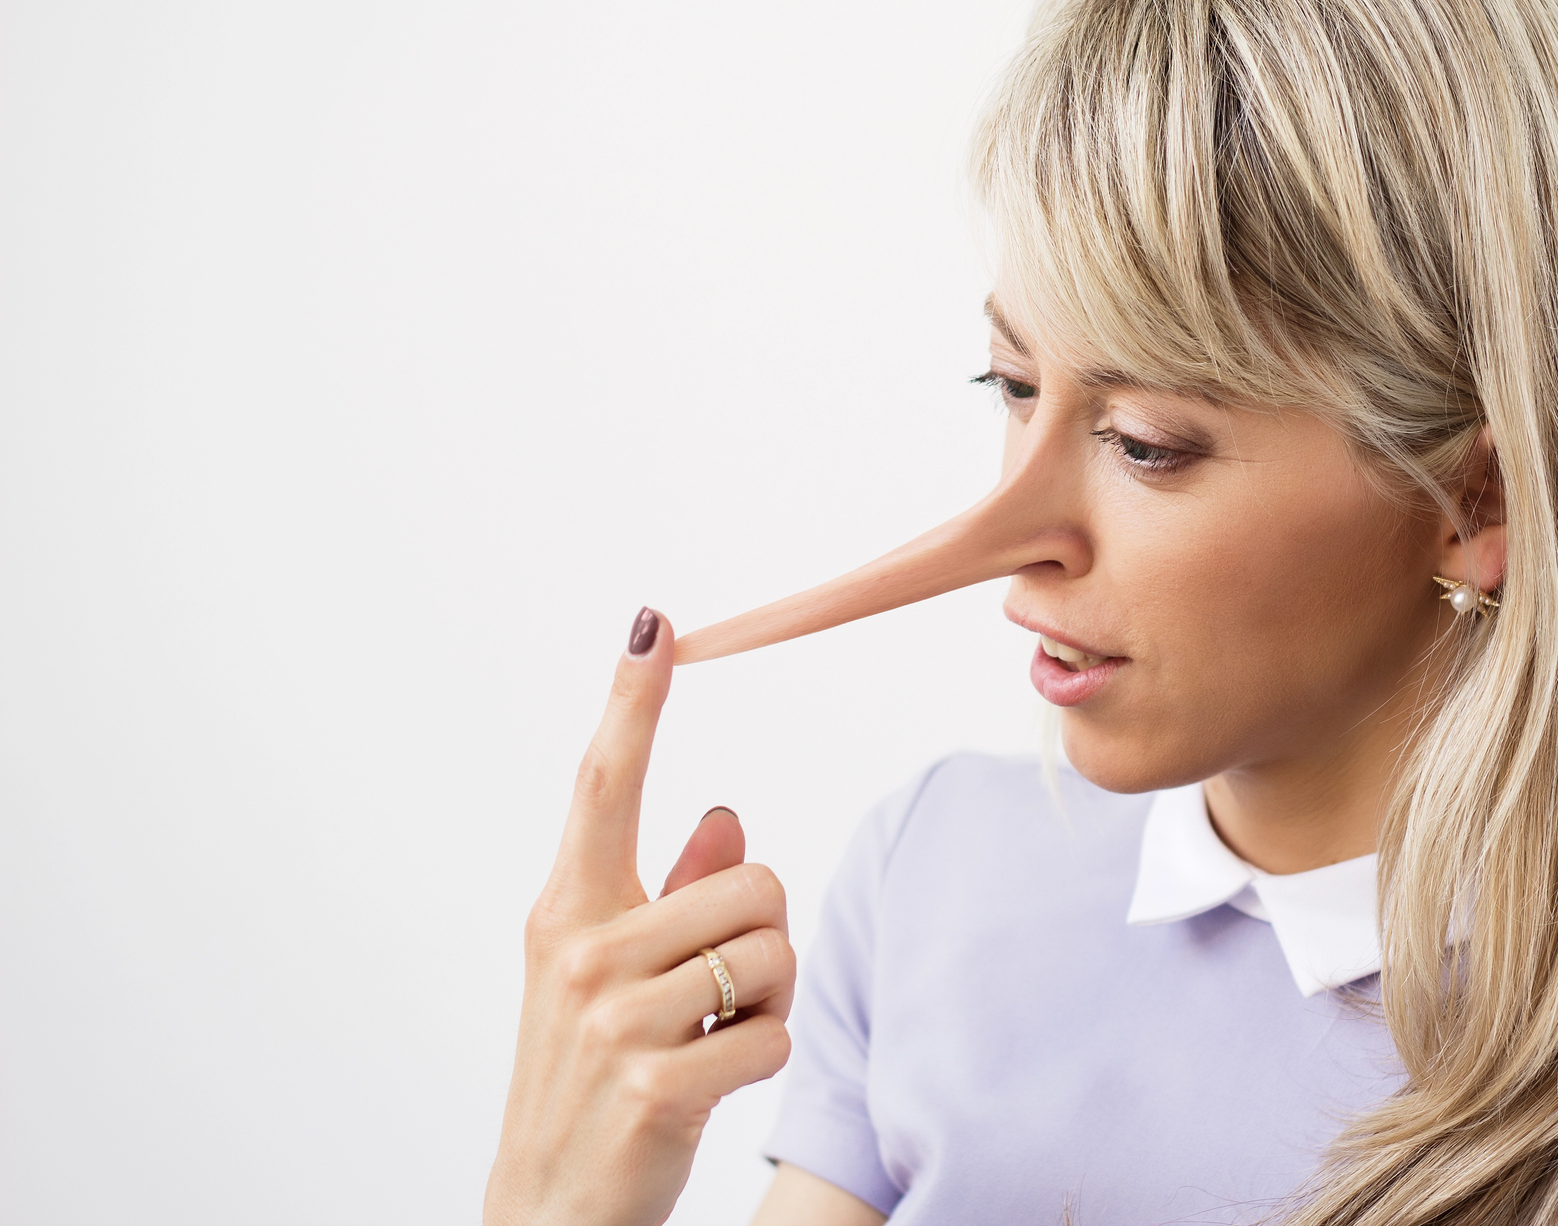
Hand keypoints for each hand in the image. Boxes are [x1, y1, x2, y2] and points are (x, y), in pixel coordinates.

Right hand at [485, 608, 794, 1225]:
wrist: (549, 1208)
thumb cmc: (591, 1081)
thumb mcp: (610, 980)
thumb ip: (668, 893)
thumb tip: (729, 819)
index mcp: (566, 909)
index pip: (601, 783)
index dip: (632, 701)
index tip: (654, 625)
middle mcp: (581, 948)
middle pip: (753, 878)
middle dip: (763, 937)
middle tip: (716, 995)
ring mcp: (614, 1017)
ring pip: (771, 950)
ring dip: (769, 998)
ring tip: (712, 1038)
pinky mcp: (655, 1081)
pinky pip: (773, 1031)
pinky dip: (764, 1060)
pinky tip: (713, 1083)